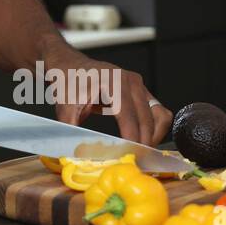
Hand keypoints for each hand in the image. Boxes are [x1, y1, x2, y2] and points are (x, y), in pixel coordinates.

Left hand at [42, 43, 171, 146]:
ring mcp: (138, 84)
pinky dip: (154, 127)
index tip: (129, 157)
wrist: (69, 64)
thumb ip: (71, 131)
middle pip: (148, 119)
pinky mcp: (142, 89)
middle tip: (135, 160)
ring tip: (141, 151)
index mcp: (111, 83)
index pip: (129, 117)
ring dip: (154, 136)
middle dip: (144, 143)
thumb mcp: (65, 108)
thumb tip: (75, 154)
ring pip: (160, 115)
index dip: (131, 140)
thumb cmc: (67, 84)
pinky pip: (158, 111)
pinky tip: (143, 139)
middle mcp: (129, 81)